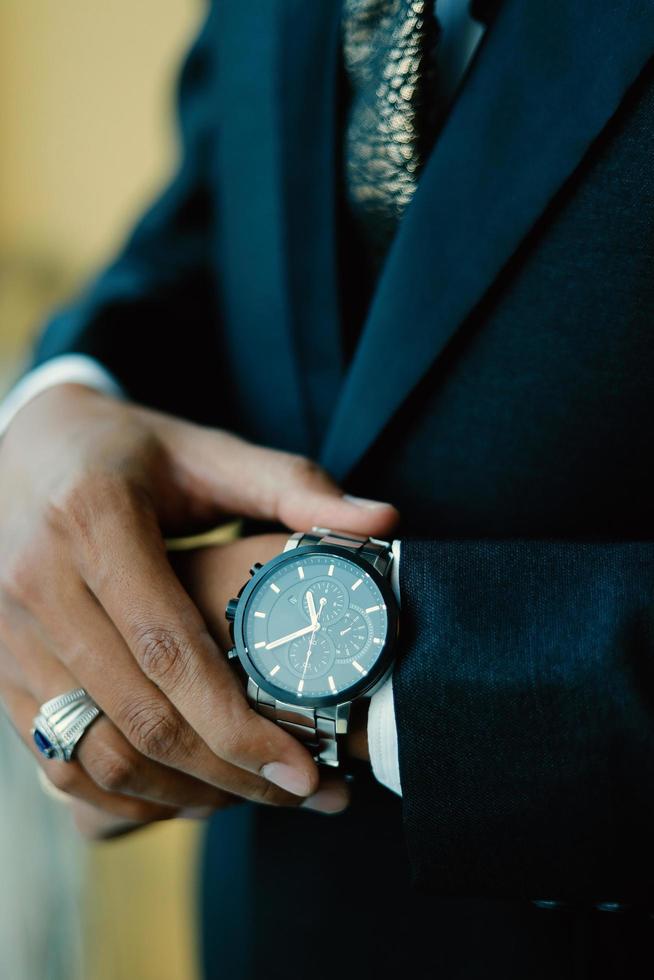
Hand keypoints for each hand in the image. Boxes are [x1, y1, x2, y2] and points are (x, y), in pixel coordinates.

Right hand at [0, 384, 397, 834]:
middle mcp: (36, 581)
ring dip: (180, 794)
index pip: (169, 648)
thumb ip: (295, 487)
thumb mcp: (208, 452)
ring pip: (92, 754)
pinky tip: (188, 791)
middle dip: (226, 774)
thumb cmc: (131, 450)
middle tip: (302, 793)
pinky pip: (55, 758)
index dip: (239, 723)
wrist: (27, 447)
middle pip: (136, 716)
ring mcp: (7, 631)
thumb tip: (386, 520)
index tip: (305, 768)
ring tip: (254, 797)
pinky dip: (123, 793)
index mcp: (93, 519)